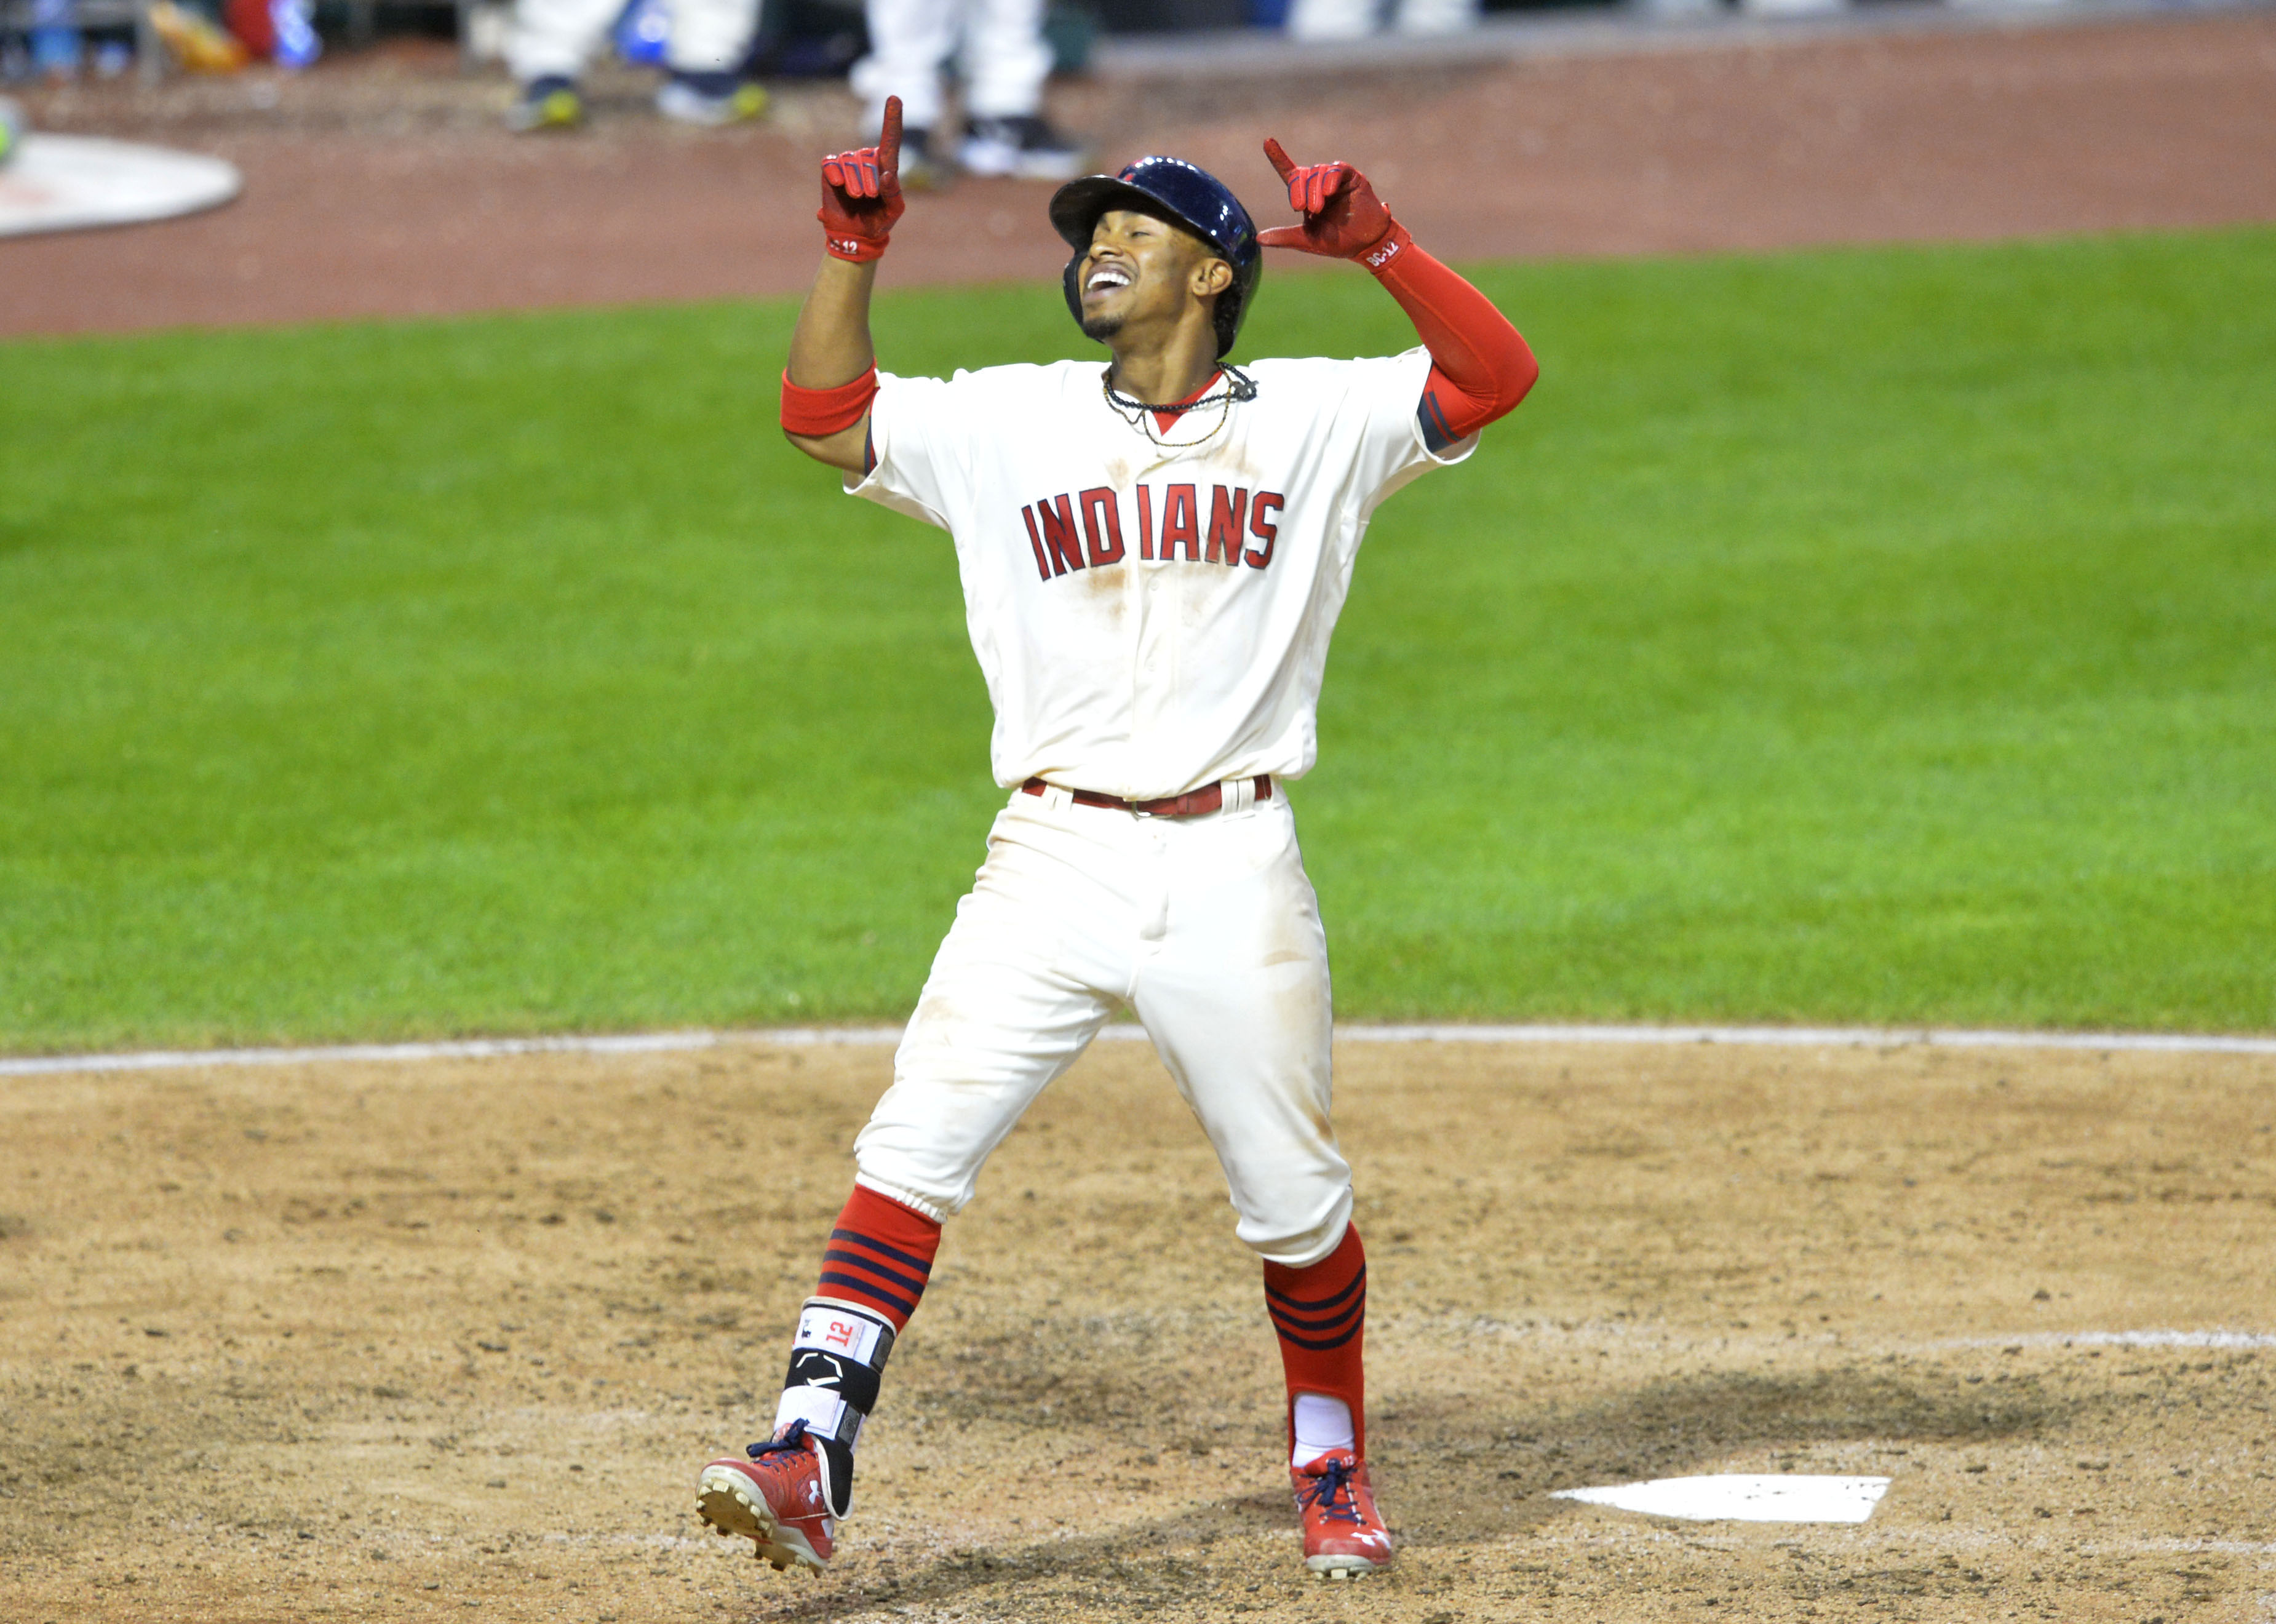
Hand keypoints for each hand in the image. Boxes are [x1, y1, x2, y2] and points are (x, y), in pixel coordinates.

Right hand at [819, 96, 905, 262]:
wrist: (855, 236)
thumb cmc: (878, 222)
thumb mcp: (893, 212)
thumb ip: (894, 194)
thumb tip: (888, 174)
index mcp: (886, 166)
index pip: (890, 139)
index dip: (892, 118)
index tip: (894, 97)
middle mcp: (867, 159)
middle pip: (867, 158)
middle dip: (869, 180)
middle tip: (869, 198)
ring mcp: (847, 163)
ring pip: (850, 161)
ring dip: (854, 181)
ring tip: (857, 197)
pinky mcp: (830, 170)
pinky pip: (830, 163)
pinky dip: (835, 174)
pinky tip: (837, 185)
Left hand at [1256, 138, 1398, 262]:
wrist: (1365, 244)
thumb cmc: (1337, 242)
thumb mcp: (1307, 241)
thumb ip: (1284, 237)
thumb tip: (1258, 239)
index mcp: (1306, 195)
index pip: (1289, 172)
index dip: (1278, 157)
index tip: (1267, 141)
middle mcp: (1319, 184)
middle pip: (1301, 174)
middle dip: (1298, 190)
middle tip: (1303, 209)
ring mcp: (1335, 179)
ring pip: (1317, 171)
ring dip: (1314, 189)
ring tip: (1317, 209)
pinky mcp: (1351, 177)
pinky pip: (1336, 169)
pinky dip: (1330, 179)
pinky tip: (1329, 192)